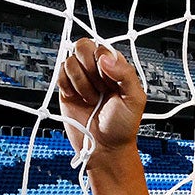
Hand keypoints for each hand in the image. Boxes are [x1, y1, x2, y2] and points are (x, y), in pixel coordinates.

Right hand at [58, 38, 145, 158]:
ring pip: (70, 61)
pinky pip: (59, 74)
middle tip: (98, 88)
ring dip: (80, 82)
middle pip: (83, 46)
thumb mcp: (135, 99)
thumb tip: (105, 58)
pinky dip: (67, 86)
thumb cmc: (123, 126)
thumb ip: (125, 74)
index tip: (108, 82)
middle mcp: (97, 70)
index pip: (102, 48)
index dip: (102, 62)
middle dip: (89, 69)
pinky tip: (77, 98)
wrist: (104, 148)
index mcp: (115, 67)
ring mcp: (80, 78)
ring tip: (91, 98)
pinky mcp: (66, 89)